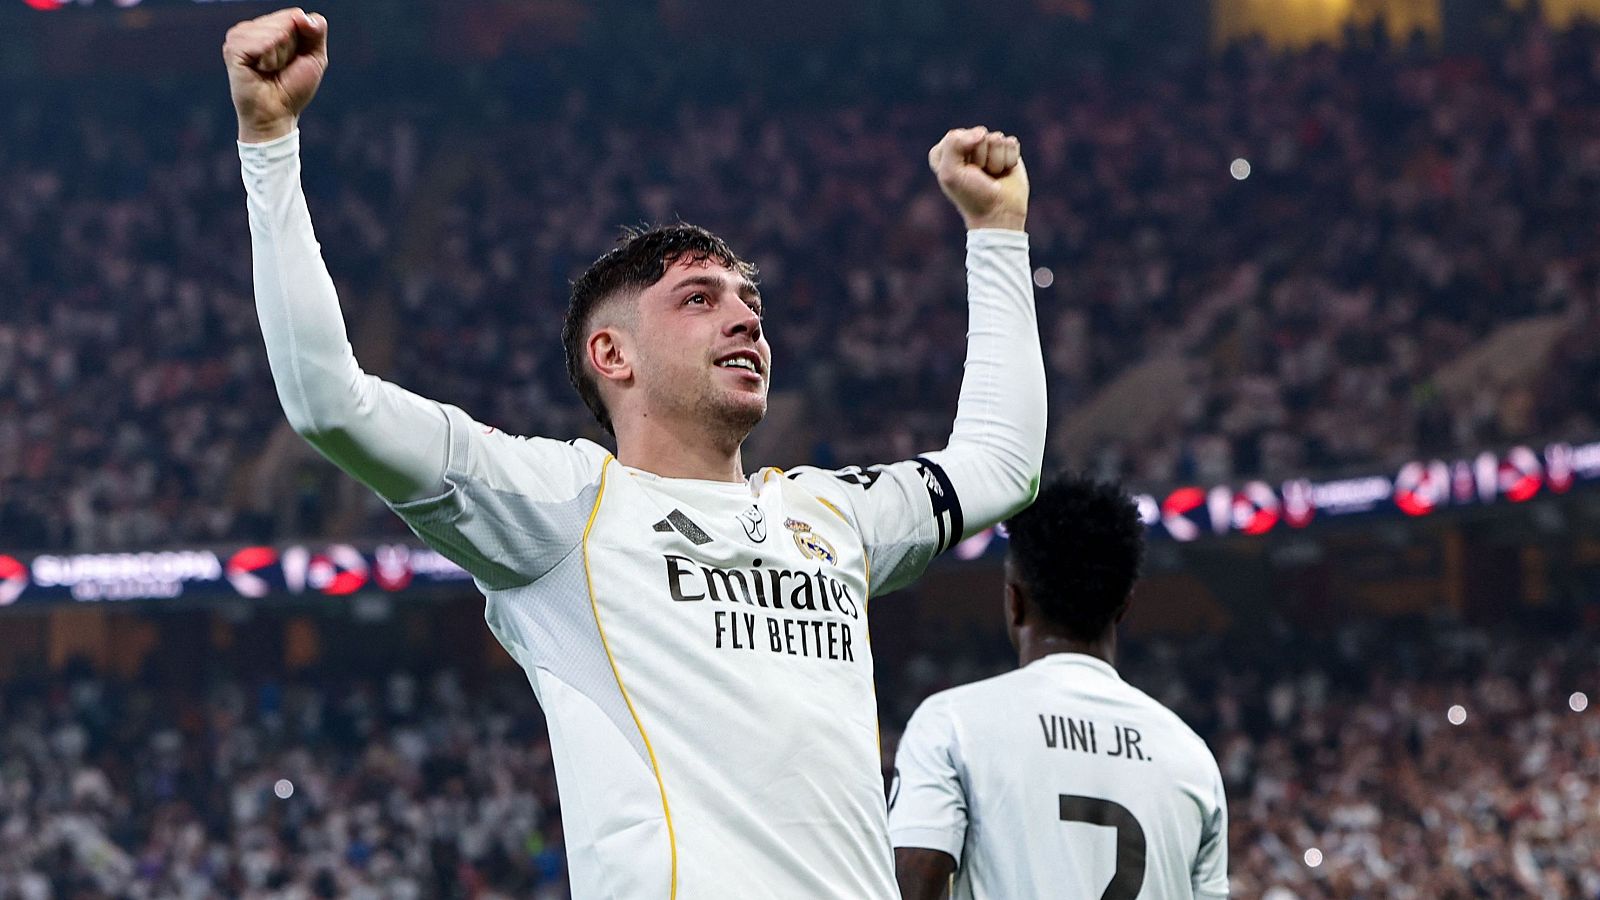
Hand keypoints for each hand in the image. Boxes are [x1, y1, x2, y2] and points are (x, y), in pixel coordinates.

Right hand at [223, 8, 328, 142]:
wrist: (277, 114)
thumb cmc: (293, 88)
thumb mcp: (314, 57)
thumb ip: (316, 31)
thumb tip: (301, 15)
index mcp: (269, 26)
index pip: (294, 15)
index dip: (302, 39)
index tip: (293, 59)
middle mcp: (252, 28)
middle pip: (286, 21)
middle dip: (291, 48)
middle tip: (280, 67)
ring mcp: (239, 36)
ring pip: (274, 31)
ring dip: (279, 56)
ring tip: (269, 70)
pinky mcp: (232, 49)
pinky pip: (260, 42)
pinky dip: (268, 59)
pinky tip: (260, 70)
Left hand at [928, 126, 1028, 230]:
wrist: (999, 213)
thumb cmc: (971, 196)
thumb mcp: (950, 173)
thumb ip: (954, 143)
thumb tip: (982, 132)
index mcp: (945, 151)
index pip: (956, 135)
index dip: (962, 155)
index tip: (963, 174)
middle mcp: (966, 147)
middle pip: (978, 134)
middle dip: (981, 157)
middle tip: (979, 176)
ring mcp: (988, 148)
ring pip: (996, 138)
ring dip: (996, 161)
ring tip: (992, 176)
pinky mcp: (1006, 151)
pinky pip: (1011, 143)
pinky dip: (1009, 160)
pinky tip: (1004, 172)